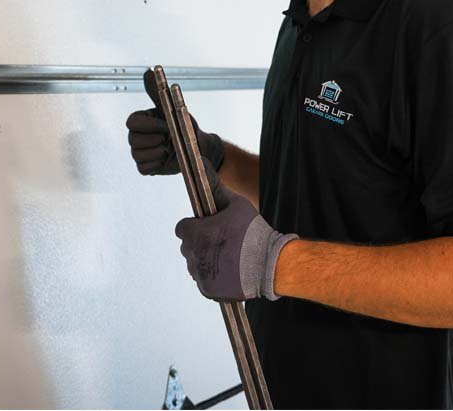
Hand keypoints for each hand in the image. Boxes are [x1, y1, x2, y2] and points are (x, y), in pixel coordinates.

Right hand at [125, 70, 223, 175]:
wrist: (196, 147)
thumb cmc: (185, 125)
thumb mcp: (172, 107)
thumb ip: (157, 92)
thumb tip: (148, 71)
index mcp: (141, 120)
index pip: (131, 122)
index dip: (149, 126)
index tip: (166, 125)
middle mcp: (136, 136)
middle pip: (133, 140)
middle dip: (156, 140)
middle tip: (169, 139)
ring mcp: (138, 152)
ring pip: (138, 155)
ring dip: (158, 153)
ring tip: (169, 149)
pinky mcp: (144, 167)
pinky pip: (144, 168)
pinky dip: (157, 164)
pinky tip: (165, 159)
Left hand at [175, 160, 296, 300]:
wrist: (271, 264)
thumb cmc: (254, 231)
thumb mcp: (236, 204)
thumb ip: (215, 185)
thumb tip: (201, 161)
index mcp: (196, 233)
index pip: (182, 228)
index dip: (194, 226)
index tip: (208, 227)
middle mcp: (193, 255)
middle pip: (188, 247)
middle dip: (200, 243)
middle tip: (221, 242)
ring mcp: (200, 274)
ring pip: (195, 265)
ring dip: (205, 260)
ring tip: (227, 257)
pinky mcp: (208, 291)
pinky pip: (203, 281)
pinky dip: (212, 277)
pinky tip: (228, 271)